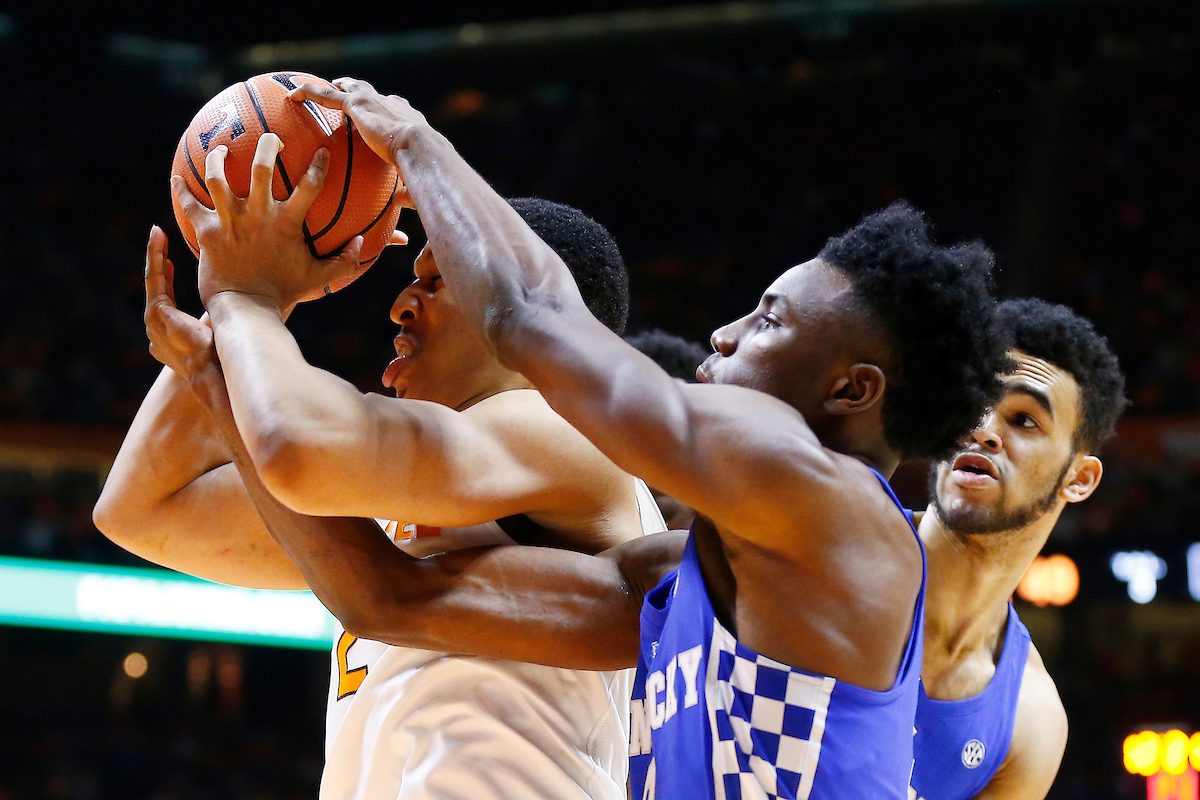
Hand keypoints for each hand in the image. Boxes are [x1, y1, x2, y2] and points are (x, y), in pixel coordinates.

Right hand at [143, 225, 217, 382]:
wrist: (221, 372)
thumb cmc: (231, 354)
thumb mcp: (227, 324)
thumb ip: (232, 310)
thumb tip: (263, 293)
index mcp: (173, 332)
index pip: (167, 298)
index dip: (167, 277)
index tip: (170, 260)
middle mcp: (158, 328)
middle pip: (156, 286)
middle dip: (157, 259)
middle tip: (158, 235)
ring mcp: (155, 322)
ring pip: (153, 279)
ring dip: (155, 254)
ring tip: (157, 233)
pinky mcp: (158, 314)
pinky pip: (155, 279)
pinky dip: (156, 258)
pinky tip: (160, 242)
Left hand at [171, 133, 407, 310]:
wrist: (246, 309)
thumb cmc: (283, 293)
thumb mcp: (318, 278)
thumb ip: (344, 262)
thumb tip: (361, 243)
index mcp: (287, 223)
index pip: (309, 185)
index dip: (318, 164)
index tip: (322, 150)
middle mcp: (257, 215)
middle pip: (263, 167)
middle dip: (268, 145)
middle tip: (271, 138)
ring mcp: (230, 221)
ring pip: (218, 177)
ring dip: (218, 158)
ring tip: (221, 151)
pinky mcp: (207, 231)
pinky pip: (189, 204)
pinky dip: (181, 190)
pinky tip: (177, 179)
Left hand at [288, 77, 423, 204]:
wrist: (420, 149)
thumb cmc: (423, 165)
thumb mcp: (414, 176)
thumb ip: (405, 189)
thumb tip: (401, 201)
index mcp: (408, 119)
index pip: (394, 109)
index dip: (386, 108)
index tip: (380, 112)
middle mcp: (390, 105)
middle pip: (369, 92)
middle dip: (357, 89)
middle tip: (344, 87)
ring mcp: (373, 102)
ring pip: (347, 88)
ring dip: (332, 86)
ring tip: (313, 87)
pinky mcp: (356, 104)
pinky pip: (327, 96)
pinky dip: (310, 93)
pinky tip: (294, 95)